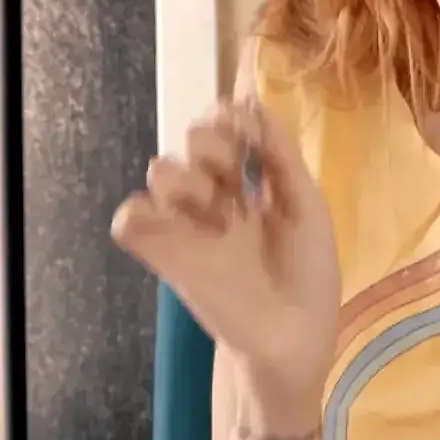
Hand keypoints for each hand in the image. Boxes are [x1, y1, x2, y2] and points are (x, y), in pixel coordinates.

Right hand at [110, 101, 341, 400]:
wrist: (294, 338)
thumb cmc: (309, 275)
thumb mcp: (306, 208)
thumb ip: (282, 157)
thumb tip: (255, 101)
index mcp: (253, 182)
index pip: (226, 127)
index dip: (229, 116)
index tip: (244, 127)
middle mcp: (218, 196)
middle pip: (193, 138)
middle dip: (210, 141)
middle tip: (231, 171)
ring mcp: (190, 225)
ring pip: (160, 170)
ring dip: (184, 177)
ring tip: (215, 213)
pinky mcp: (166, 256)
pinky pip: (130, 220)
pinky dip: (138, 213)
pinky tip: (167, 225)